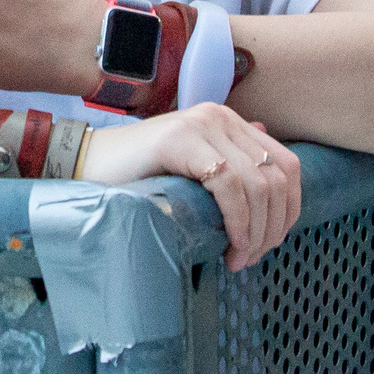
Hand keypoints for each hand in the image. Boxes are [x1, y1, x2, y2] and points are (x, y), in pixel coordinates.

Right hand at [76, 103, 302, 270]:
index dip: (289, 209)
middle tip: (251, 257)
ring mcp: (201, 124)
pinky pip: (229, 185)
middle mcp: (219, 116)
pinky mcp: (181, 139)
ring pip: (258, 183)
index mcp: (227, 121)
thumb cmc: (136, 176)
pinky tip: (229, 243)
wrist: (84, 164)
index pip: (286, 164)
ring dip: (257, 229)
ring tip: (239, 258)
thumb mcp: (192, 171)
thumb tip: (270, 171)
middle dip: (274, 225)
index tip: (271, 242)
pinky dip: (238, 221)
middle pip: (277, 176)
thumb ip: (228, 166)